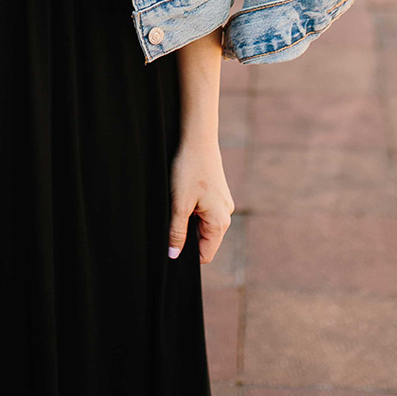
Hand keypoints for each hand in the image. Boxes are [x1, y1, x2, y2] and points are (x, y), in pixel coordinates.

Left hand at [168, 137, 233, 264]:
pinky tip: (183, 196)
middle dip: (187, 237)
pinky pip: (206, 212)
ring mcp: (224, 203)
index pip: (205, 254)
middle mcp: (226, 215)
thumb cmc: (189, 170)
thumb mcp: (179, 204)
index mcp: (220, 222)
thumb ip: (177, 232)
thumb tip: (173, 256)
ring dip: (189, 222)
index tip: (170, 247)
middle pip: (205, 241)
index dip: (187, 256)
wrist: (198, 139)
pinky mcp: (218, 193)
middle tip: (170, 223)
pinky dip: (193, 210)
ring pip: (204, 225)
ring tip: (176, 206)